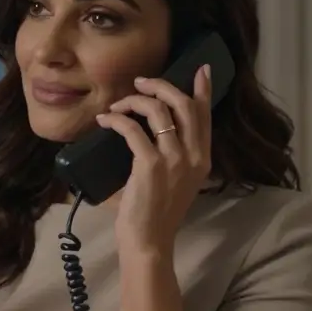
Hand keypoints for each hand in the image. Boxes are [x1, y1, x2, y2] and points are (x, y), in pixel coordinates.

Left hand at [96, 64, 213, 256]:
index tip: (200, 69)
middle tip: (140, 82)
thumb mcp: (177, 181)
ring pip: (158, 111)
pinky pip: (133, 130)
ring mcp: (174, 160)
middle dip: (161, 86)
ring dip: (134, 101)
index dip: (203, 90)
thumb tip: (153, 129)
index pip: (205, 116)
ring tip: (118, 104)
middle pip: (183, 105)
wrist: (150, 241)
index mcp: (203, 159)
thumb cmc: (157, 213)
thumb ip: (176, 156)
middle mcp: (194, 156)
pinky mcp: (151, 166)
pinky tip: (106, 120)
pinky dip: (116, 120)